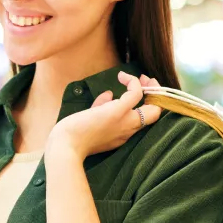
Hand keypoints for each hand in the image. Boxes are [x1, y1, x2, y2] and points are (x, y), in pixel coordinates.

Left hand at [47, 72, 163, 159]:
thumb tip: (109, 93)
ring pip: (154, 108)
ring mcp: (126, 121)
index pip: (143, 121)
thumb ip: (101, 107)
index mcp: (123, 135)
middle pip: (156, 115)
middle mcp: (129, 130)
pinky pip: (135, 93)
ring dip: (150, 88)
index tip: (139, 93)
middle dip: (155, 96)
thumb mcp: (92, 121)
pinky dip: (132, 82)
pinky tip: (121, 76)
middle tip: (146, 83)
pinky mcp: (118, 111)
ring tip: (139, 77)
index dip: (145, 105)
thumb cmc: (74, 137)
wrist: (66, 146)